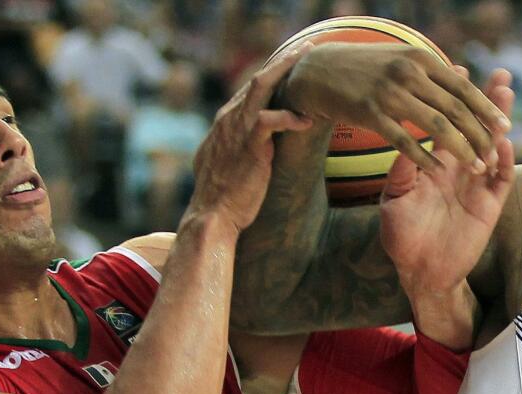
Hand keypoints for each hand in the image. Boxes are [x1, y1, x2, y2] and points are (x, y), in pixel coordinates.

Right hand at [188, 44, 314, 230]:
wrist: (213, 217)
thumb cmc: (222, 198)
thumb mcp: (222, 166)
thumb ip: (233, 149)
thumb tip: (246, 149)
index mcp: (225, 122)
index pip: (250, 90)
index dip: (272, 75)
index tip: (292, 66)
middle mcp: (228, 119)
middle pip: (257, 79)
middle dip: (282, 61)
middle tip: (306, 49)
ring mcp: (237, 129)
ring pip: (261, 86)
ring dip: (286, 70)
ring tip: (309, 60)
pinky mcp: (249, 145)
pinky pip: (270, 119)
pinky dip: (289, 117)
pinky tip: (307, 120)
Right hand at [279, 43, 510, 172]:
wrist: (317, 70)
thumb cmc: (364, 69)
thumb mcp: (400, 60)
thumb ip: (429, 73)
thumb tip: (462, 79)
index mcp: (421, 59)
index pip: (463, 87)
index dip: (487, 108)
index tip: (506, 126)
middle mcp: (409, 72)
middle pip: (456, 108)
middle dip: (480, 134)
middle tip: (495, 154)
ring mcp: (390, 92)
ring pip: (436, 126)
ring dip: (461, 149)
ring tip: (477, 167)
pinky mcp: (371, 112)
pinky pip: (404, 140)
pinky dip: (424, 156)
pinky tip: (439, 170)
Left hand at [379, 69, 515, 295]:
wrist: (420, 272)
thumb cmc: (401, 236)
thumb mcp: (394, 201)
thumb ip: (401, 171)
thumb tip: (403, 138)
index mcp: (433, 163)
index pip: (446, 123)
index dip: (451, 98)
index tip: (455, 67)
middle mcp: (458, 169)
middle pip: (476, 128)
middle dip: (486, 101)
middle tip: (498, 73)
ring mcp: (477, 185)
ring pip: (494, 147)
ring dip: (500, 122)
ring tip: (506, 94)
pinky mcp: (490, 205)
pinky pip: (502, 178)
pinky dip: (505, 160)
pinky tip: (504, 141)